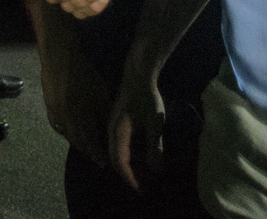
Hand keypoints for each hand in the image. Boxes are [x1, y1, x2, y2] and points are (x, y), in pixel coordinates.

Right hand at [37, 23, 113, 168]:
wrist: (59, 57)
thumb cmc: (83, 73)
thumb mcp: (101, 92)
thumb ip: (105, 113)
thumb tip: (111, 128)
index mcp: (80, 116)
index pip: (90, 142)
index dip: (97, 153)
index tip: (104, 162)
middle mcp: (66, 118)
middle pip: (76, 141)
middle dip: (87, 152)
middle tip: (95, 158)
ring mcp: (55, 112)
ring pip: (65, 134)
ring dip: (76, 143)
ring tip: (84, 147)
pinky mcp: (48, 106)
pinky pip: (56, 125)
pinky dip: (64, 132)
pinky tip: (69, 132)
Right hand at [108, 73, 167, 189]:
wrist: (138, 75)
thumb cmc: (147, 98)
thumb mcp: (155, 124)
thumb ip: (154, 148)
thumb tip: (156, 171)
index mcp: (117, 133)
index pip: (121, 163)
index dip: (131, 179)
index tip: (143, 191)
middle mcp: (111, 132)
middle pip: (117, 160)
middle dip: (131, 175)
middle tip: (147, 186)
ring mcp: (112, 126)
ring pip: (118, 152)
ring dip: (132, 165)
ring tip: (148, 173)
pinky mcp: (117, 122)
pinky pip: (121, 144)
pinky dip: (131, 155)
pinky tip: (144, 155)